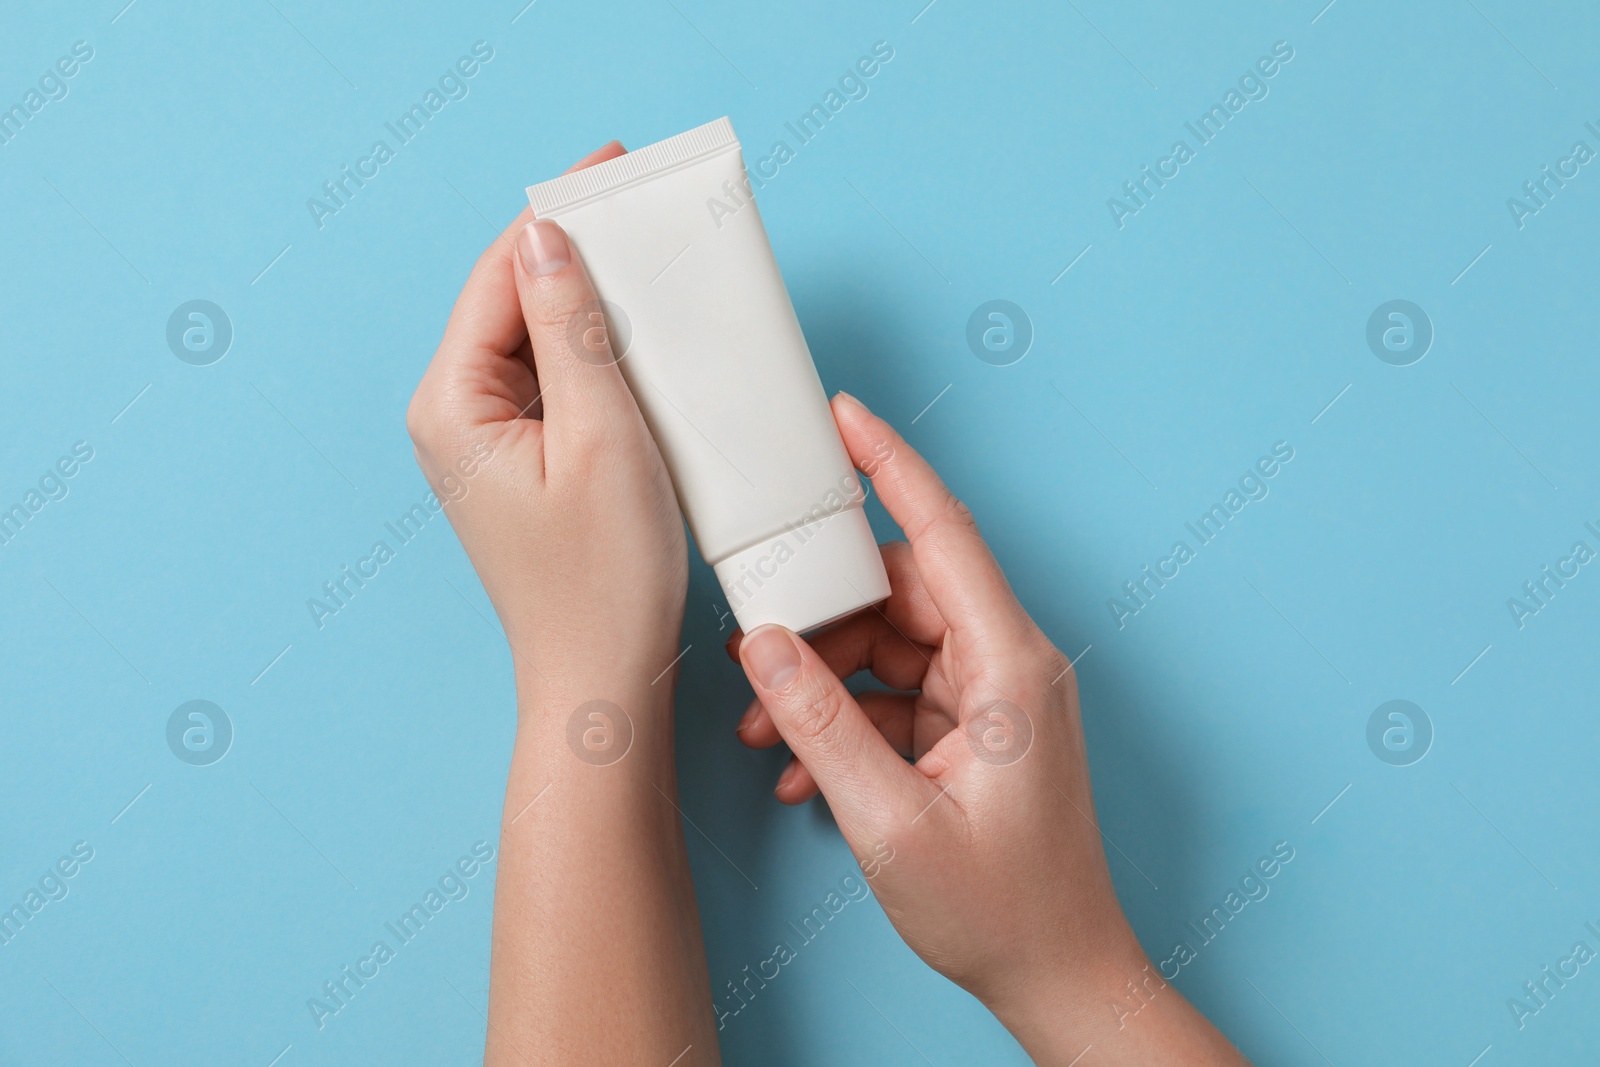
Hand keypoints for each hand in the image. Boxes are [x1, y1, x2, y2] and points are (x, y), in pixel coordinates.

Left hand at [407, 142, 686, 695]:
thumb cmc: (604, 579)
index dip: (557, 215)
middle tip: (647, 209)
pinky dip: (595, 357)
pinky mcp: (517, 463)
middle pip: (511, 299)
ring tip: (654, 270)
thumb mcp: (603, 437)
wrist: (602, 681)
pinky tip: (642, 345)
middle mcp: (450, 414)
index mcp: (450, 402)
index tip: (616, 168)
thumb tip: (547, 237)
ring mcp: (481, 441)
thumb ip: (572, 329)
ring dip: (590, 306)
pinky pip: (552, 383)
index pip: (499, 275)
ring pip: (535, 340)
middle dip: (576, 254)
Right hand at [729, 393, 1244, 1063]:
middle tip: (754, 635)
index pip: (943, 533)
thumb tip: (763, 647)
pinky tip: (802, 765)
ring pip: (889, 642)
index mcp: (1009, 665)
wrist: (1058, 975)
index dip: (891, 465)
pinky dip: (846, 716)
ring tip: (763, 725)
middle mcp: (1008, 665)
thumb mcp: (889, 819)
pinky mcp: (973, 729)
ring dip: (823, 677)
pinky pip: (895, 692)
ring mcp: (991, 697)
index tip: (844, 416)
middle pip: (900, 590)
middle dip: (820, 612)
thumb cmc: (1000, 911)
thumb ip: (819, 723)